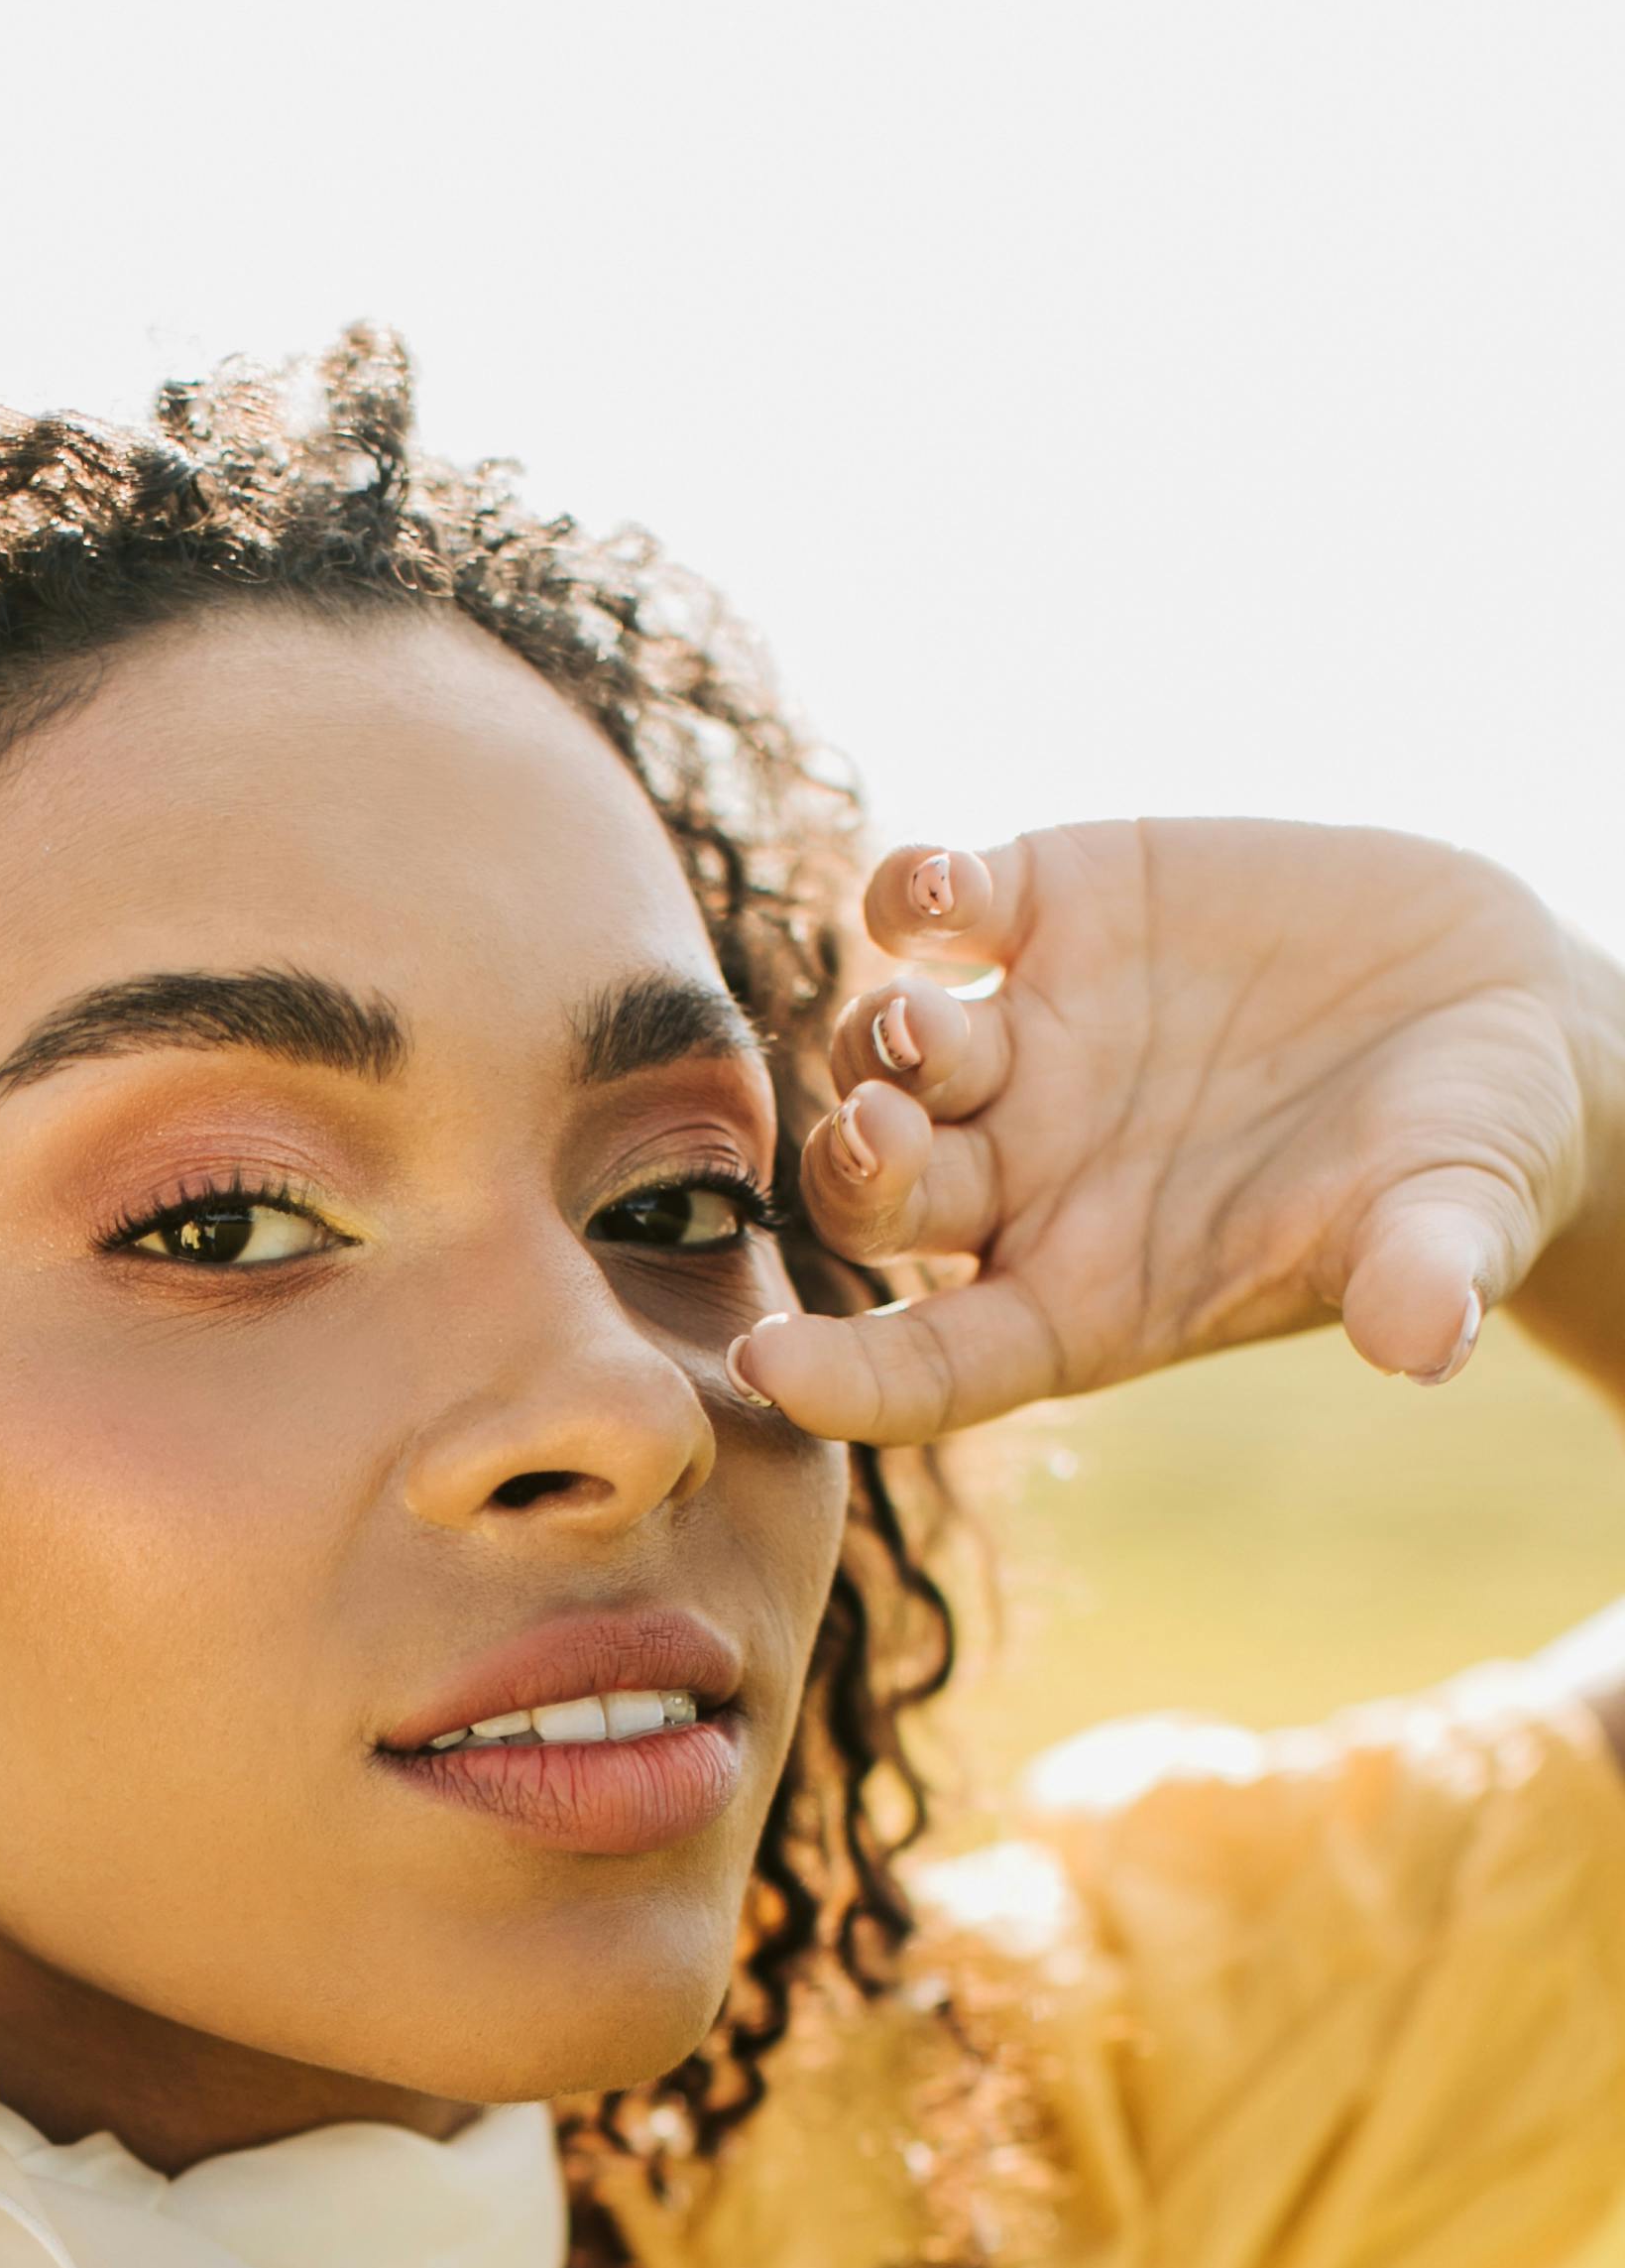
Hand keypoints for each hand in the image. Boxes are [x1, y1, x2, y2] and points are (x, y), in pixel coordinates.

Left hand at [733, 823, 1624, 1442]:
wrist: (1496, 1011)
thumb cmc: (1462, 1159)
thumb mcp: (1454, 1224)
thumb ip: (1419, 1282)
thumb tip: (1433, 1344)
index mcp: (1078, 1299)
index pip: (932, 1365)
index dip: (849, 1377)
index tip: (771, 1370)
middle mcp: (1020, 1179)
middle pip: (880, 1201)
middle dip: (863, 1172)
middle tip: (879, 1133)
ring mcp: (1025, 1043)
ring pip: (889, 1054)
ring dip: (886, 1038)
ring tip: (923, 1016)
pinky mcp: (1054, 908)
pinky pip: (942, 906)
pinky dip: (919, 894)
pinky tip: (936, 890)